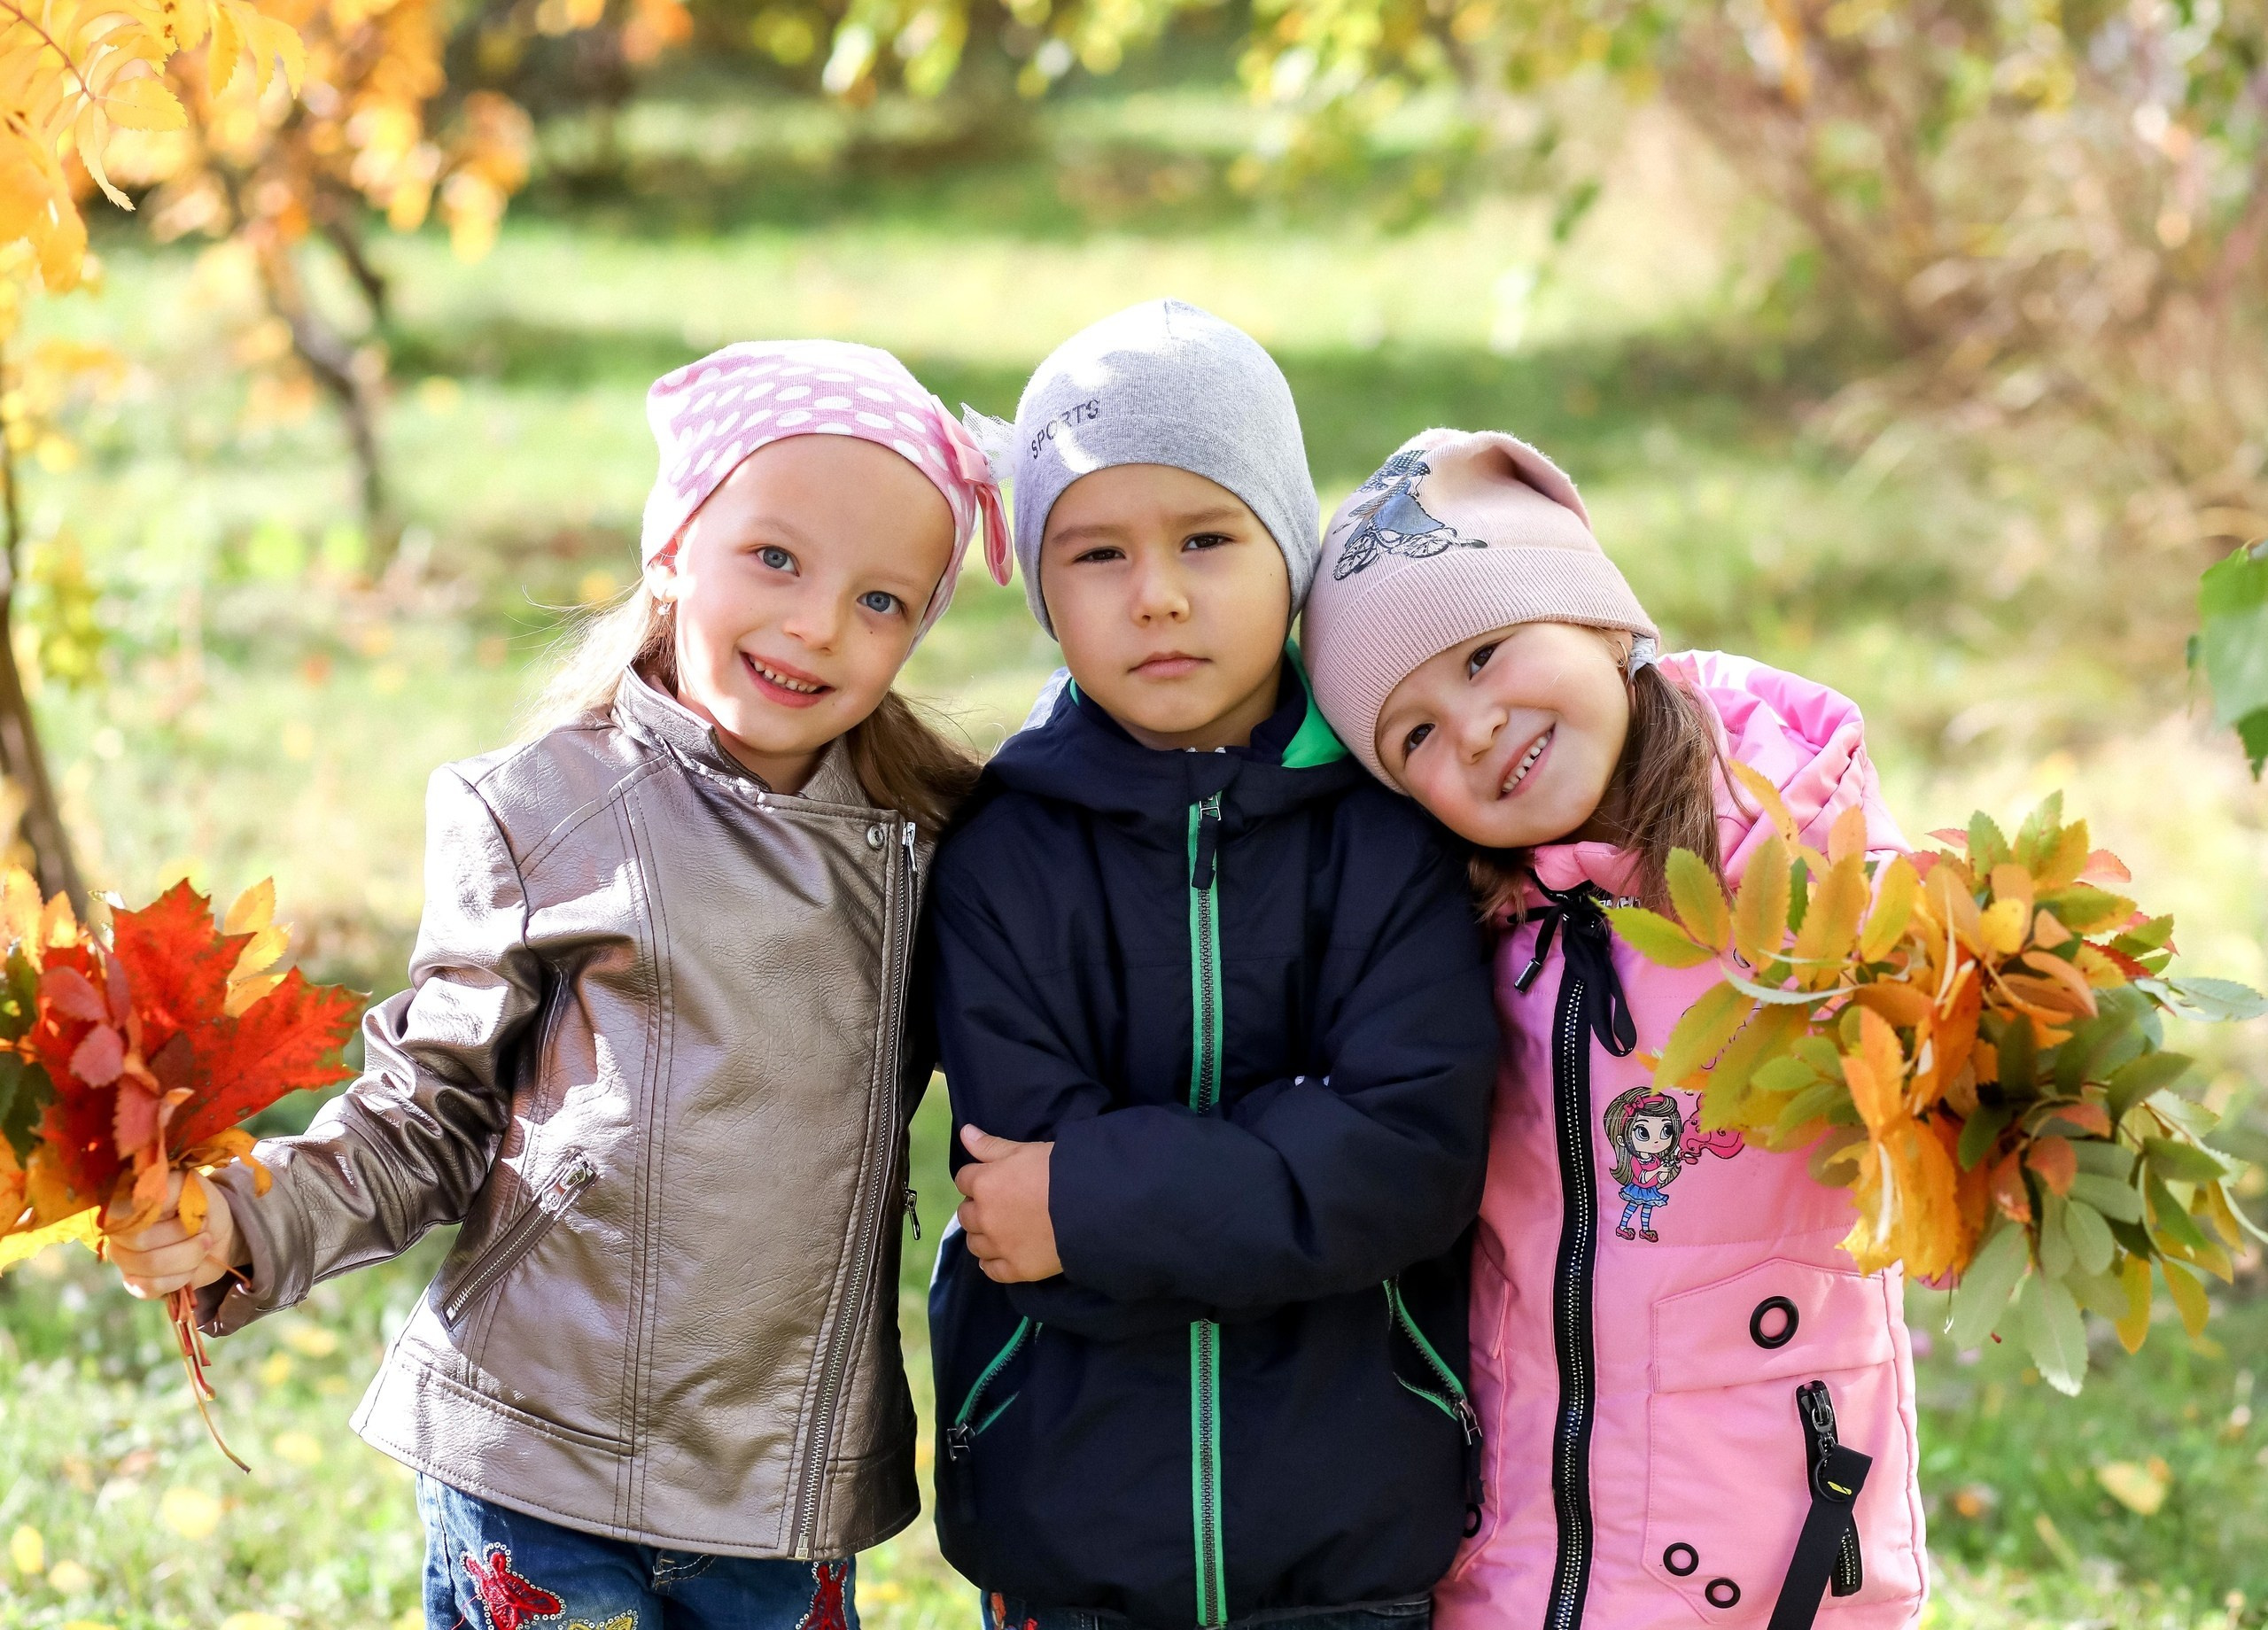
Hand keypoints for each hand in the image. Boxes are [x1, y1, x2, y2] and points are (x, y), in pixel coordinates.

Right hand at [108, 1170, 248, 1299]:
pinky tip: (190, 1268)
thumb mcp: (195, 1189)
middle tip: (204, 1232)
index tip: (187, 1212)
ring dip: (188, 1258)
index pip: (121, 1211)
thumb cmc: (203, 1207)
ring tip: (201, 1247)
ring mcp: (123, 1258)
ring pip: (149, 1266)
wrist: (220, 1235)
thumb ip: (169, 1190)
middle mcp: (117, 1231)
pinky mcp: (134, 1283)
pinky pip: (149, 1288)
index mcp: (127, 1201)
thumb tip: (144, 1199)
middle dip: (184, 1237)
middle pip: (141, 1241)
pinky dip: (180, 1279)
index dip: (155, 1214)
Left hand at [954, 1126, 1060, 1282]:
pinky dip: (993, 1262)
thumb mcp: (1024, 1150)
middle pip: (966, 1213)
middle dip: (979, 1207)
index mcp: (984, 1184)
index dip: (978, 1178)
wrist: (1090, 1205)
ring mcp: (999, 1246)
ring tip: (1002, 1229)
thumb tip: (964, 1132)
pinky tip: (1002, 1254)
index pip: (964, 1179)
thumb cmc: (1058, 1170)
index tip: (994, 1179)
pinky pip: (991, 1269)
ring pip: (974, 1243)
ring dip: (982, 1235)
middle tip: (1002, 1203)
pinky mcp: (1015, 1268)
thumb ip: (990, 1146)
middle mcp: (984, 1217)